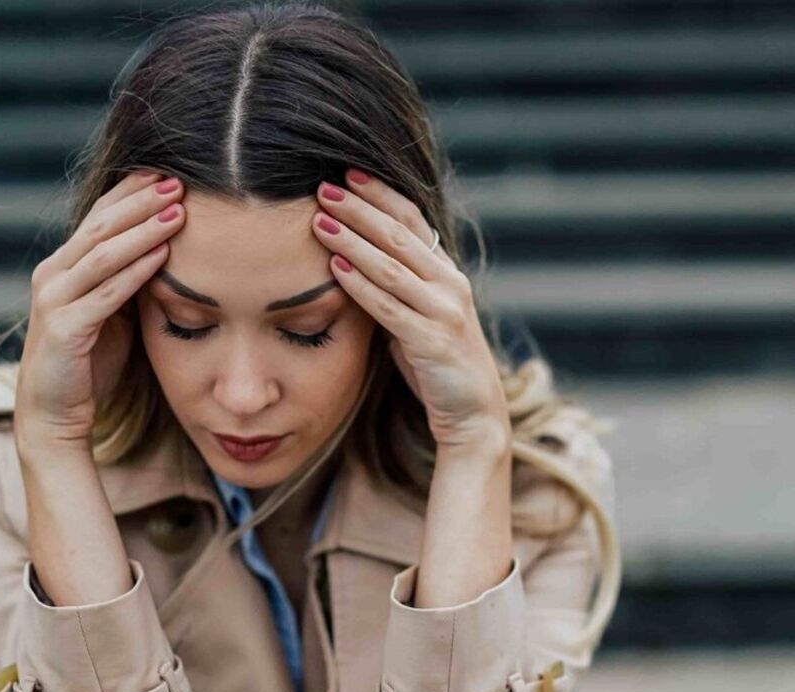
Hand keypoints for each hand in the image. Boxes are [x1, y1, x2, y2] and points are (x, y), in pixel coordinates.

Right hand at [16, 170, 185, 454]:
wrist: (55, 412)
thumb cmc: (89, 361)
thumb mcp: (113, 311)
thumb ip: (128, 279)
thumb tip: (167, 248)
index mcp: (64, 265)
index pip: (99, 216)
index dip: (132, 193)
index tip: (168, 173)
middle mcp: (53, 274)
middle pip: (101, 225)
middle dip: (140, 202)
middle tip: (178, 183)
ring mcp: (54, 299)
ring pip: (102, 253)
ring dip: (142, 230)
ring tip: (178, 212)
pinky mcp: (63, 328)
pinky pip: (105, 293)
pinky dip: (135, 272)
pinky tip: (163, 256)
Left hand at [311, 168, 508, 451]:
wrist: (473, 414)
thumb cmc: (438, 366)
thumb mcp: (419, 318)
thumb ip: (397, 290)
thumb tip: (354, 262)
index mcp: (447, 274)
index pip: (413, 220)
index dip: (381, 195)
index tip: (347, 173)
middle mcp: (450, 285)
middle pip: (399, 235)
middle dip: (360, 208)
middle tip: (324, 187)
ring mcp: (445, 311)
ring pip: (392, 265)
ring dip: (353, 240)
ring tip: (320, 220)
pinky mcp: (432, 341)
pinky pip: (389, 306)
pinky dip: (360, 284)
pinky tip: (335, 267)